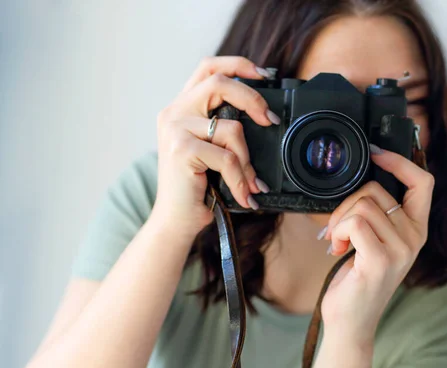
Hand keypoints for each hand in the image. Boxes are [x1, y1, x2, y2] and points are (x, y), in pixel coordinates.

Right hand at [150, 56, 279, 236]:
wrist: (176, 220)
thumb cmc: (198, 186)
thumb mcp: (211, 150)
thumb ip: (224, 128)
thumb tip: (263, 116)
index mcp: (181, 107)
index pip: (208, 67)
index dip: (237, 64)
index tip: (263, 73)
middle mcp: (174, 112)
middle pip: (219, 83)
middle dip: (252, 99)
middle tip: (269, 120)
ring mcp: (175, 129)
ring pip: (231, 129)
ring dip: (248, 161)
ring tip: (251, 183)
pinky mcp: (181, 150)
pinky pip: (227, 158)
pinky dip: (241, 179)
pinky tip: (244, 195)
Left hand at [320, 147, 434, 343]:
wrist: (350, 322)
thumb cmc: (357, 279)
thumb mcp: (373, 241)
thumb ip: (377, 213)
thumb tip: (364, 178)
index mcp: (416, 229)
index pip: (423, 182)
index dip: (400, 161)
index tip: (376, 152)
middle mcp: (414, 238)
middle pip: (377, 189)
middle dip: (347, 203)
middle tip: (340, 228)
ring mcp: (401, 250)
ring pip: (363, 204)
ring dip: (339, 220)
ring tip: (339, 241)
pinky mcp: (381, 261)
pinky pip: (355, 222)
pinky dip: (337, 231)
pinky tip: (337, 249)